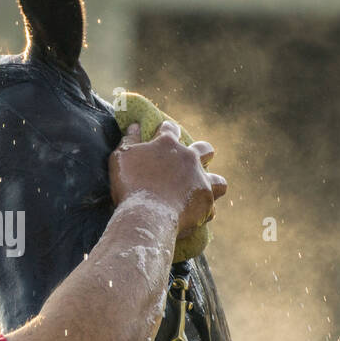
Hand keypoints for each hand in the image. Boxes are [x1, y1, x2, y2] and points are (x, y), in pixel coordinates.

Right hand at [109, 121, 225, 237]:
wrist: (146, 215)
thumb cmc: (129, 185)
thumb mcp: (121, 159)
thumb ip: (128, 141)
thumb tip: (134, 126)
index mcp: (167, 144)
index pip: (170, 129)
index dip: (166, 131)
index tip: (163, 134)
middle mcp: (188, 158)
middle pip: (204, 149)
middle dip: (201, 153)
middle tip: (190, 163)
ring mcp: (200, 179)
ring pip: (218, 179)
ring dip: (212, 184)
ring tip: (202, 191)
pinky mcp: (206, 201)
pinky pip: (211, 207)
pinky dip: (204, 210)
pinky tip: (197, 215)